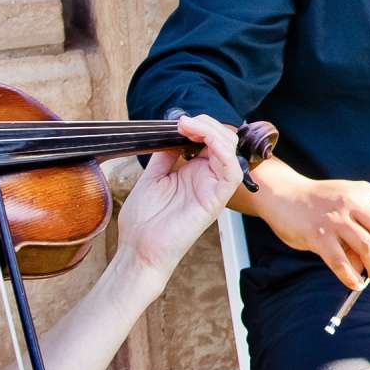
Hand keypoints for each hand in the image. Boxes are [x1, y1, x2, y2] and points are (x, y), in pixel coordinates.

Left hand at [115, 115, 243, 289]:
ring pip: (230, 151)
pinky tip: (202, 141)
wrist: (139, 248)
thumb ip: (165, 155)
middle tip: (184, 122)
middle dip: (207, 124)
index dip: (200, 125)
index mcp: (194, 172)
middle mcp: (207, 178)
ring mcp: (213, 188)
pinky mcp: (217, 200)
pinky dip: (222, 151)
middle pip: (224, 140)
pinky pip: (231, 172)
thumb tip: (172, 132)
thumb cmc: (145, 220)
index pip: (210, 140)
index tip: (178, 121)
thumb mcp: (152, 177)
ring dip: (214, 132)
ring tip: (191, 126)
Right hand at [256, 172, 369, 291]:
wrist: (283, 194)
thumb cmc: (319, 201)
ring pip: (368, 248)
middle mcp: (352, 202)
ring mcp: (335, 219)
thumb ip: (366, 216)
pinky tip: (355, 283)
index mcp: (363, 190)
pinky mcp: (318, 236)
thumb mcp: (347, 196)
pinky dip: (352, 278)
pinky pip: (342, 263)